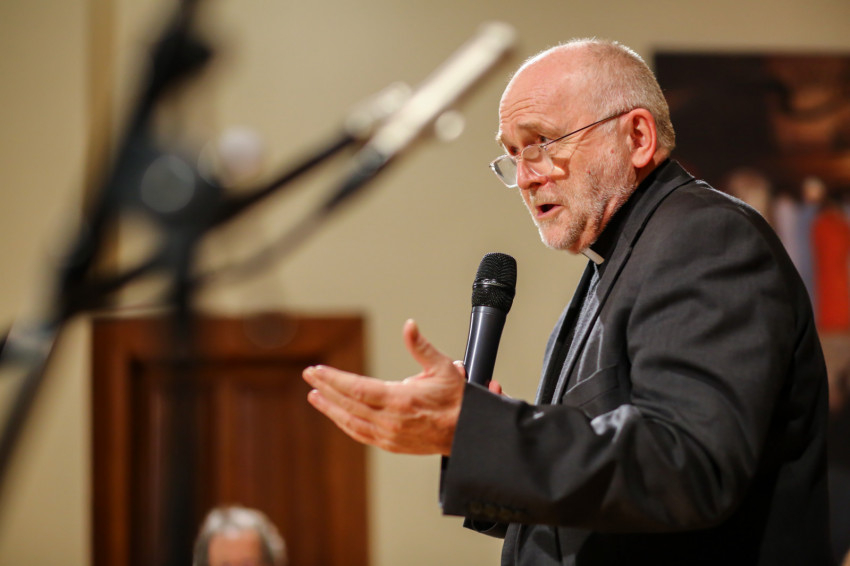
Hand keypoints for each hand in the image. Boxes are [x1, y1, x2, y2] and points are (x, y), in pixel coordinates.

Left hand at [302, 319, 465, 455]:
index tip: (317, 370)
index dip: (334, 379)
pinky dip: (345, 423)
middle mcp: (391, 421)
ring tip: (315, 396)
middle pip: (348, 404)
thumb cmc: (457, 401)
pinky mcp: (390, 444)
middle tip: (310, 376)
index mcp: (400, 400)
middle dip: (326, 388)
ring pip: (351, 422)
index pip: (357, 388)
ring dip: (330, 408)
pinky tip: (336, 414)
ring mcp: (389, 435)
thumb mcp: (443, 367)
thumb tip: (409, 326)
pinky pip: (360, 434)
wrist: (467, 434)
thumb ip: (421, 347)